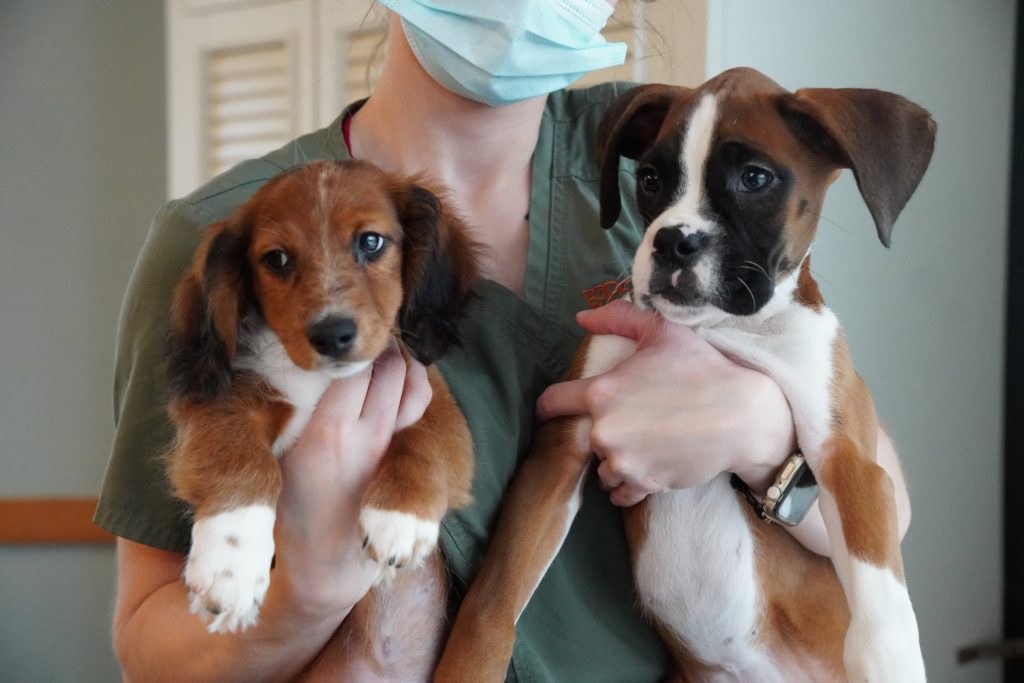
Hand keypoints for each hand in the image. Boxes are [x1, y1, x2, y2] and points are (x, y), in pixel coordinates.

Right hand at [273, 346, 432, 616]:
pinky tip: (398, 383)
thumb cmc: (288, 506)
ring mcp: (392, 449)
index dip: (353, 346)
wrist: (323, 563)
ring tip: (383, 356)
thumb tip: (297, 361)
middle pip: (390, 371)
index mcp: (328, 434)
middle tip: (364, 340)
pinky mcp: (407, 459)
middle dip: (381, 348)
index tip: (342, 336)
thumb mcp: (273, 458)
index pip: (355, 368)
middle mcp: (368, 438)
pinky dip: (413, 388)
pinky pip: (419, 411)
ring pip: (414, 387)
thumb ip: (287, 412)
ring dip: (402, 365)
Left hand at [536, 300, 794, 506]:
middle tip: (630, 421)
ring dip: (615, 459)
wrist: (743, 417)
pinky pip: (620, 493)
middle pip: (584, 436)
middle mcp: (605, 432)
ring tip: (641, 445)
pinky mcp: (644, 484)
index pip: (553, 402)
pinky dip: (628, 484)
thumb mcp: (662, 330)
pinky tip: (644, 469)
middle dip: (602, 429)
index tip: (553, 408)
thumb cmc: (703, 368)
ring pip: (602, 467)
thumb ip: (617, 318)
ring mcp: (623, 462)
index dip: (551, 404)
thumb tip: (580, 317)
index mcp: (601, 393)